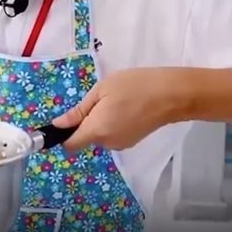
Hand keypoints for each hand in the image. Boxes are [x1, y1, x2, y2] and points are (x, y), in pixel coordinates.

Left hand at [52, 68, 189, 151]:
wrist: (172, 95)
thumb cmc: (134, 86)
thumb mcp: (102, 91)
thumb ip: (79, 111)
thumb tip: (58, 125)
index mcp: (96, 131)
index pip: (70, 145)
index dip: (63, 135)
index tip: (65, 120)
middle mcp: (107, 143)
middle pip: (85, 137)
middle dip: (86, 121)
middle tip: (100, 99)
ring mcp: (122, 143)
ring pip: (100, 135)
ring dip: (100, 121)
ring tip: (116, 100)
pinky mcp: (133, 141)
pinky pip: (113, 134)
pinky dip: (113, 123)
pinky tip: (126, 107)